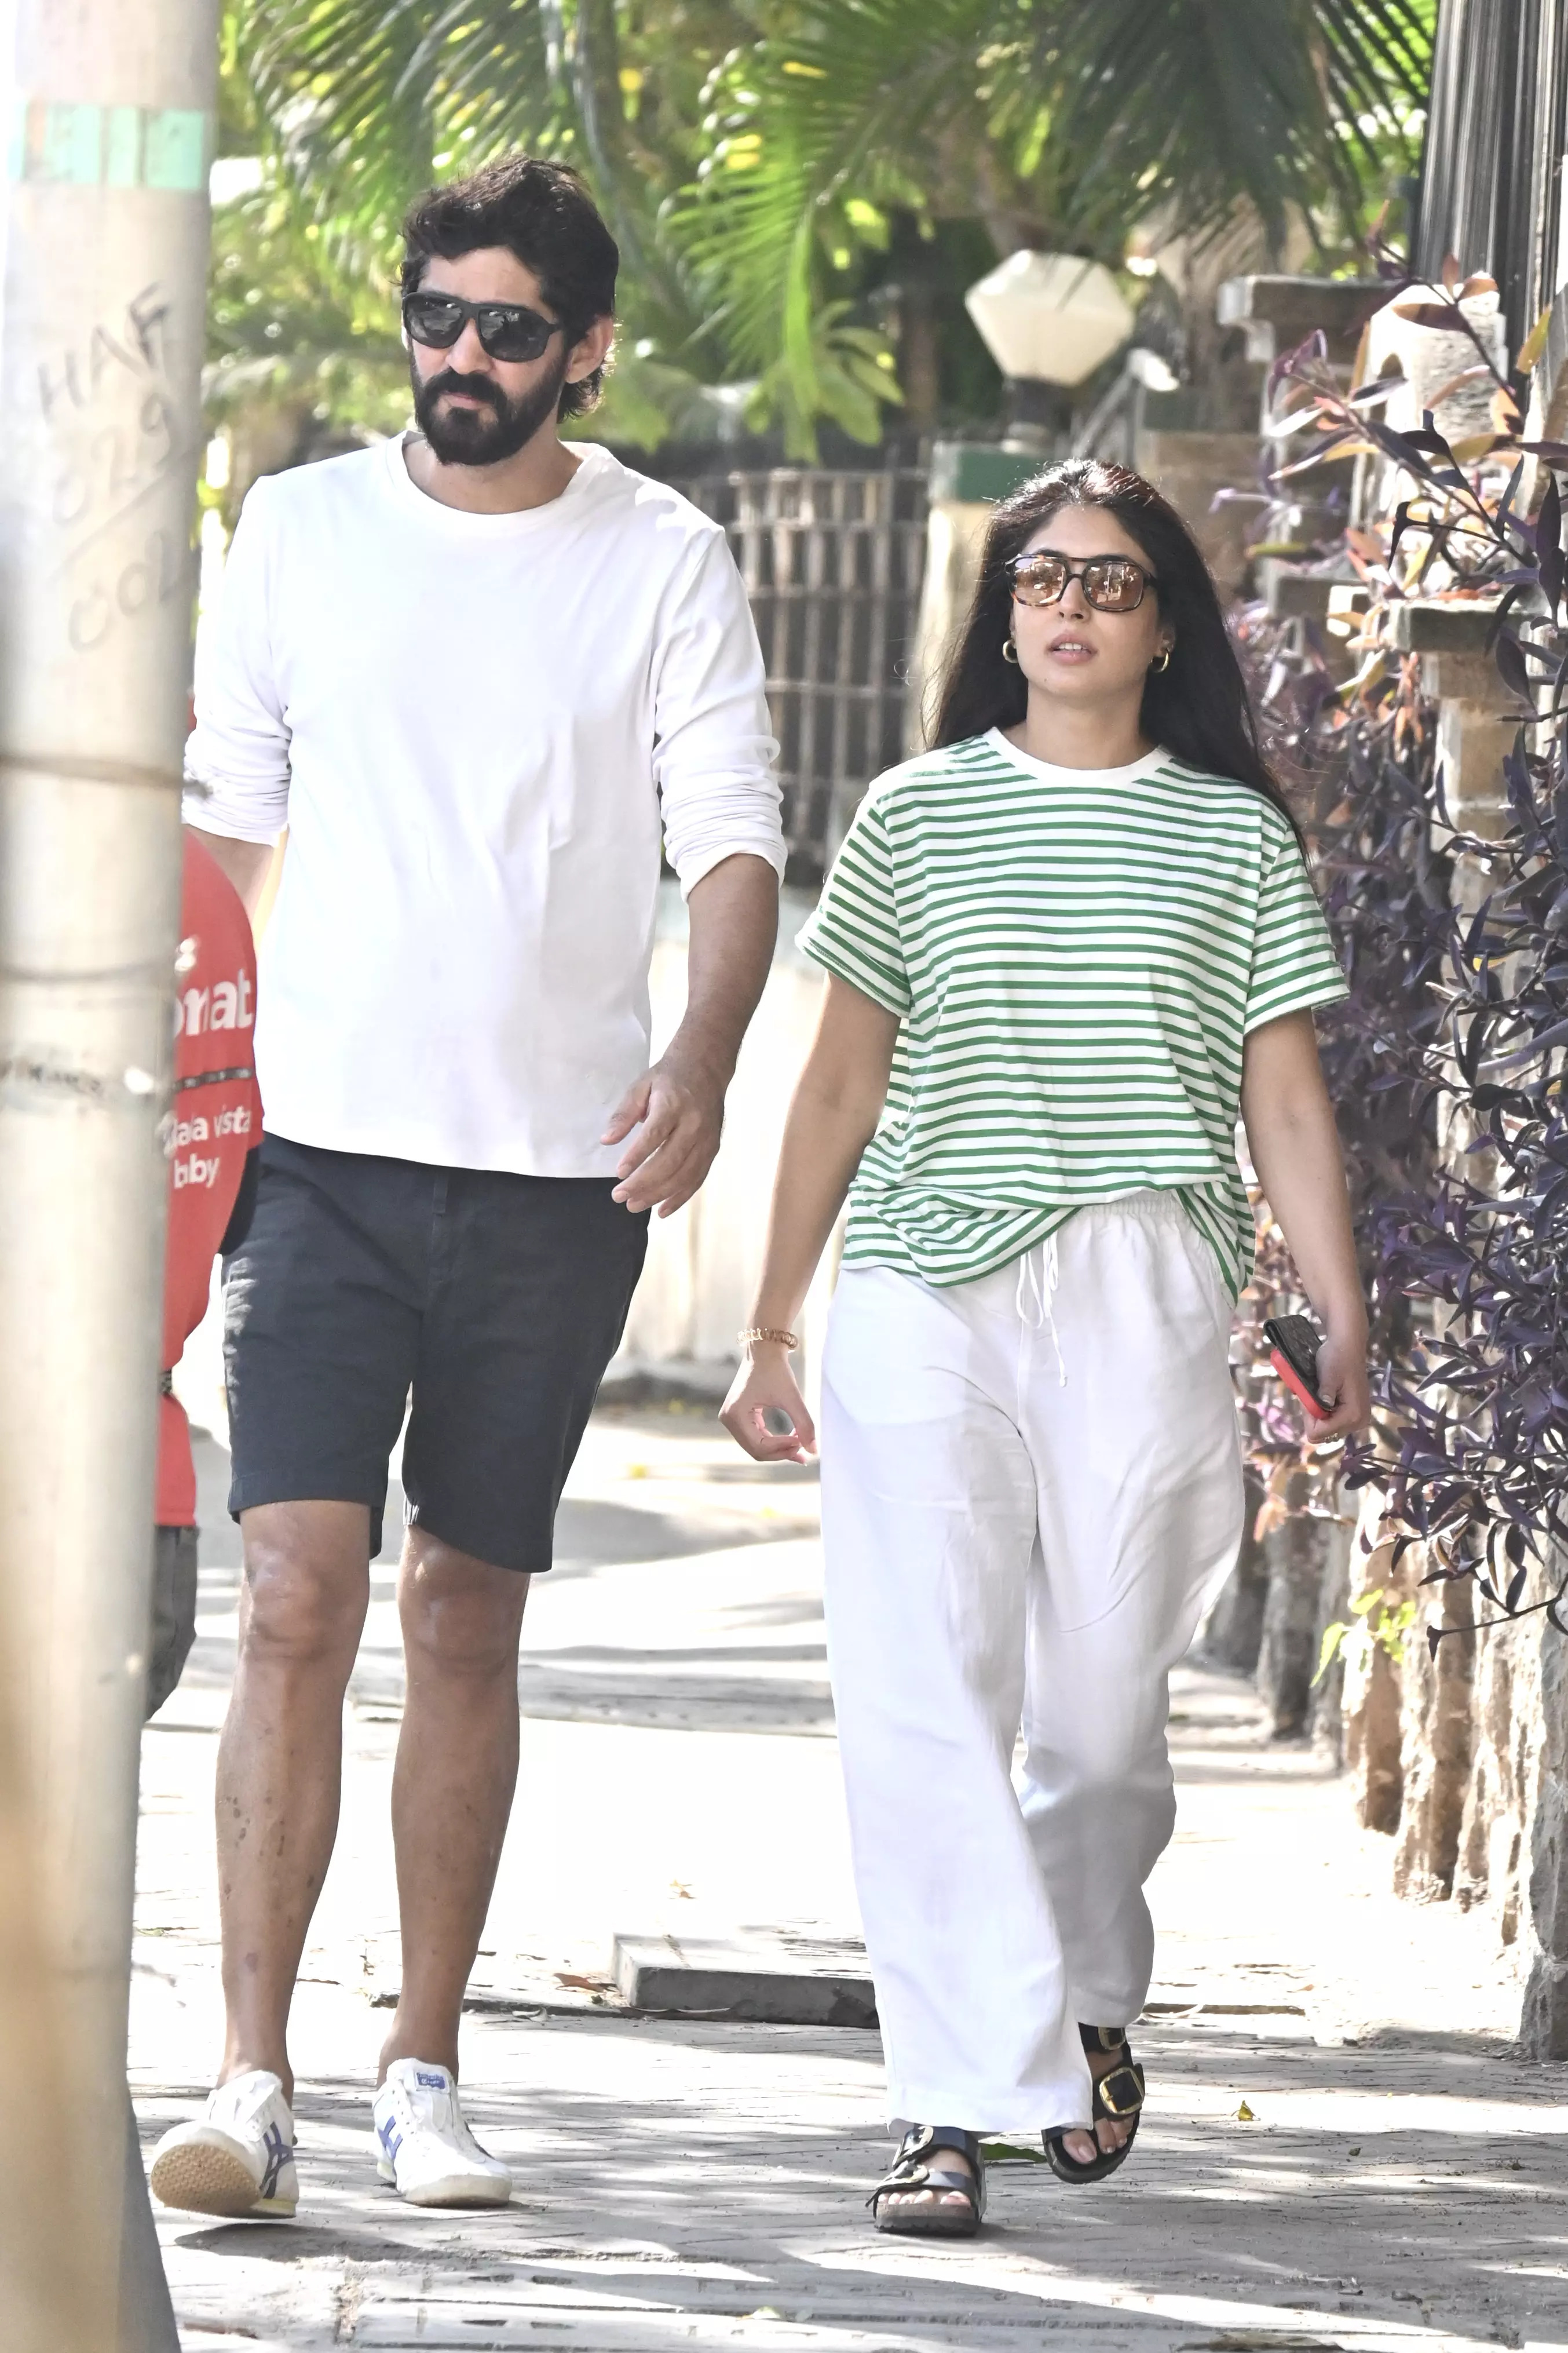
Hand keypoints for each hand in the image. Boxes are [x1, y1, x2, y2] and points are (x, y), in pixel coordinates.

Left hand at [603, 1051, 724, 1216]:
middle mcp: (694, 1124)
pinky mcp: (712, 1149)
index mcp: (674, 1104)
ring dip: (658, 1195)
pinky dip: (680, 1198)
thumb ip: (623, 1114)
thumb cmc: (668, 1079)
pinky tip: (662, 1210)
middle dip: (643, 1183)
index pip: (655, 1134)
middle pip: (669, 1161)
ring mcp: (706, 1139)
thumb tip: (606, 1140)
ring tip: (633, 1205)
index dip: (637, 1156)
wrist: (706, 1069)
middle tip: (619, 1197)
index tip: (619, 1174)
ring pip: (684, 1175)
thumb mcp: (640, 1086)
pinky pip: (697, 1179)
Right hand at [720, 1344, 815, 1462]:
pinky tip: (792, 1439)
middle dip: (781, 1452)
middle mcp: (728, 1419)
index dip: (782, 1449)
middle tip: (804, 1453)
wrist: (764, 1351)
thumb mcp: (791, 1397)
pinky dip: (774, 1441)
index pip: (758, 1446)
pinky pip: (756, 1437)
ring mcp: (732, 1419)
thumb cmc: (776, 1369)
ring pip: (756, 1447)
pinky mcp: (739, 1417)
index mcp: (735, 1414)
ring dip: (778, 1449)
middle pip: (756, 1450)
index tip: (803, 1443)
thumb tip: (813, 1450)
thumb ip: (804, 1424)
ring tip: (801, 1448)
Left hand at [1302, 1326, 1370, 1441]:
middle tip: (1312, 1395)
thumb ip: (1322, 1397)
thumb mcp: (1327, 1377)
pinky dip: (1325, 1413)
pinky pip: (1334, 1422)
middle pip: (1325, 1434)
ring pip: (1328, 1430)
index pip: (1321, 1433)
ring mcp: (1358, 1419)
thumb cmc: (1336, 1358)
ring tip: (1319, 1394)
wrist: (1348, 1346)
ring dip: (1319, 1415)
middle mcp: (1359, 1422)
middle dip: (1314, 1418)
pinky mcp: (1355, 1414)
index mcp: (1353, 1415)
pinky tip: (1325, 1397)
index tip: (1307, 1399)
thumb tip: (1317, 1415)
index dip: (1309, 1418)